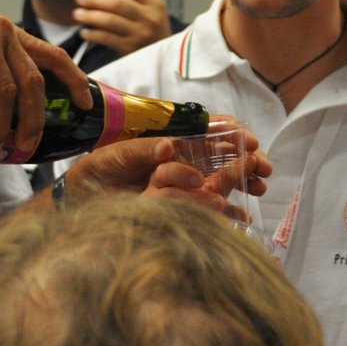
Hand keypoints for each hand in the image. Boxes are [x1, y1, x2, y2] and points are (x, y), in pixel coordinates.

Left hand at [66, 132, 271, 211]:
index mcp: (171, 140)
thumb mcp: (117, 154)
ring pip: (222, 179)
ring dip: (244, 182)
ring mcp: (183, 183)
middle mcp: (183, 160)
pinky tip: (243, 215)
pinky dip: (228, 210)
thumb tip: (169, 147)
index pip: (209, 129)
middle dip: (248, 159)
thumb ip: (142, 149)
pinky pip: (208, 207)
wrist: (83, 199)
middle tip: (264, 169)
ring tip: (260, 188)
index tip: (249, 140)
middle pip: (224, 155)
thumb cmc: (99, 169)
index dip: (232, 132)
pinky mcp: (180, 205)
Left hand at [74, 0, 173, 55]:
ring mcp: (141, 35)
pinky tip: (84, 32)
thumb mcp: (150, 12)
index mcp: (154, 3)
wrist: (165, 59)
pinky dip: (94, 34)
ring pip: (111, 21)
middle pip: (118, 3)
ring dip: (91, 16)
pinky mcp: (132, 50)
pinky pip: (108, 39)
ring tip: (77, 14)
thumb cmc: (152, 31)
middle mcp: (150, 18)